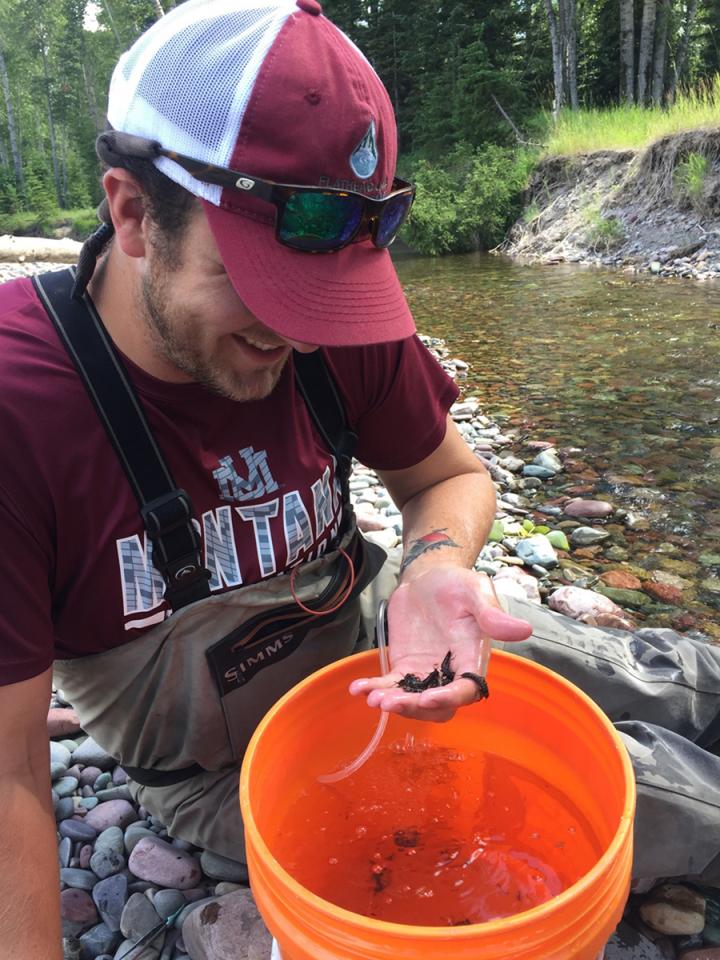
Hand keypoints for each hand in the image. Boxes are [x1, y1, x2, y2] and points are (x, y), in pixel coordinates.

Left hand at [349, 567, 531, 721]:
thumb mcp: (475, 590)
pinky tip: (358, 688)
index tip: (427, 698)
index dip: (449, 698)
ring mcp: (426, 673)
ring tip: (372, 697)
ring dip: (394, 704)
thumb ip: (492, 614)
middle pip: (438, 707)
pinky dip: (375, 690)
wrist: (427, 577)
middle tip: (390, 701)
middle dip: (415, 709)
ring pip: (413, 702)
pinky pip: (391, 686)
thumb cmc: (456, 583)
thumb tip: (524, 630)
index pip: (466, 689)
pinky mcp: (405, 667)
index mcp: (472, 658)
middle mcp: (450, 672)